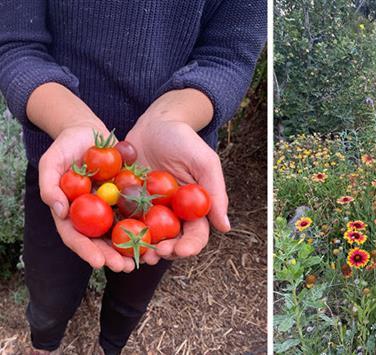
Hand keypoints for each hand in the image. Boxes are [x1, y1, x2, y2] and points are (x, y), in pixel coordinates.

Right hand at [38, 121, 136, 272]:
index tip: (99, 262)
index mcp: (70, 213)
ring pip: (121, 233)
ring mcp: (109, 208)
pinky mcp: (127, 198)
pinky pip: (138, 214)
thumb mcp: (51, 162)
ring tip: (145, 259)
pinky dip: (147, 226)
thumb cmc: (65, 147)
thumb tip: (59, 212)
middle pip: (100, 241)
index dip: (86, 251)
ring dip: (132, 248)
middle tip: (124, 267)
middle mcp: (91, 215)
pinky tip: (160, 236)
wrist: (90, 132)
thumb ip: (50, 186)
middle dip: (112, 256)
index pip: (75, 237)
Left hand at [124, 114, 229, 264]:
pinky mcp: (126, 202)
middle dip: (163, 252)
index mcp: (193, 209)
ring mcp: (147, 210)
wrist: (155, 123)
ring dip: (139, 249)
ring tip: (132, 254)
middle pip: (170, 241)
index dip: (189, 246)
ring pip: (145, 237)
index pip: (195, 235)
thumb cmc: (185, 140)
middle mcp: (171, 214)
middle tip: (153, 255)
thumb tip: (225, 227)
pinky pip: (121, 220)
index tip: (179, 249)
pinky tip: (110, 237)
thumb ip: (215, 192)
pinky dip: (116, 231)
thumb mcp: (204, 162)